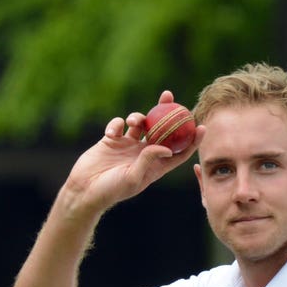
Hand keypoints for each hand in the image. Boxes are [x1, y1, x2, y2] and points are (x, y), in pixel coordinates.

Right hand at [64, 90, 204, 214]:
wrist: (85, 189)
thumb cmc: (111, 189)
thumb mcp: (133, 178)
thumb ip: (149, 161)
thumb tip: (168, 148)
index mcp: (155, 166)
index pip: (178, 152)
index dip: (191, 140)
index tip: (201, 126)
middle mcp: (144, 154)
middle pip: (161, 130)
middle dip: (166, 112)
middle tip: (170, 96)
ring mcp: (128, 145)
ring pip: (139, 123)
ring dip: (137, 117)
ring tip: (132, 122)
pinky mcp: (112, 139)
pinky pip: (118, 124)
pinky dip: (116, 124)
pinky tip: (112, 133)